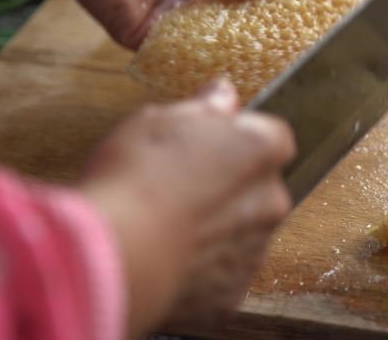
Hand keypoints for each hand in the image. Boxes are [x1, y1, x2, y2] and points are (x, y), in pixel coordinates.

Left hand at [77, 0, 276, 48]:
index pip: (230, 6)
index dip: (252, 16)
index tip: (278, 28)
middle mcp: (182, 7)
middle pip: (216, 30)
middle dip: (238, 42)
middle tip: (269, 56)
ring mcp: (162, 24)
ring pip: (195, 45)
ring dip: (217, 55)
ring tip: (248, 68)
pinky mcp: (140, 37)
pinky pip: (167, 54)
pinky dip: (186, 61)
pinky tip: (211, 70)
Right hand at [81, 80, 294, 337]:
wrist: (115, 255)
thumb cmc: (135, 178)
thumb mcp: (159, 120)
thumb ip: (204, 107)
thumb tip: (224, 94)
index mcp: (262, 150)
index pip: (270, 135)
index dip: (237, 137)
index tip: (207, 142)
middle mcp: (272, 201)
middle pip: (258, 186)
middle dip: (229, 184)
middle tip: (179, 184)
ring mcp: (254, 251)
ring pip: (242, 230)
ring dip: (217, 226)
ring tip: (167, 224)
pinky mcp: (232, 293)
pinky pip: (222, 272)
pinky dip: (202, 266)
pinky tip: (167, 256)